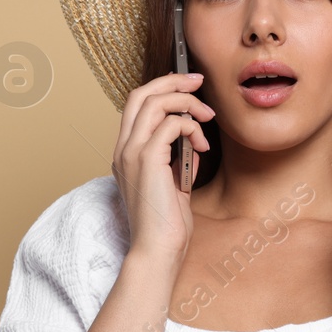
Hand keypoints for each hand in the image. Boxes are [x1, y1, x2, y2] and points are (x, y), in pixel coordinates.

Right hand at [111, 72, 214, 264]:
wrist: (158, 250)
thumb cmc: (167, 225)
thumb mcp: (173, 184)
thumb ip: (176, 159)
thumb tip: (192, 139)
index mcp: (126, 153)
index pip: (137, 105)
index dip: (163, 88)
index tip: (190, 86)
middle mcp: (124, 149)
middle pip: (141, 94)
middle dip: (173, 81)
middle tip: (199, 81)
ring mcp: (132, 153)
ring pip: (154, 102)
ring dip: (186, 102)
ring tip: (207, 117)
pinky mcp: (147, 160)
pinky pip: (171, 125)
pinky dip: (192, 128)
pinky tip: (204, 146)